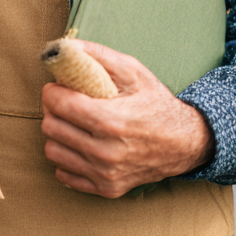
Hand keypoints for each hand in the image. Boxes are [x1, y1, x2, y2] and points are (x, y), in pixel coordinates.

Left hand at [41, 42, 214, 197]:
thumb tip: (65, 47)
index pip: (59, 105)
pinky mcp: (106, 188)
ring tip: (71, 122)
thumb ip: (98, 55)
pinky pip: (64, 174)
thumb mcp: (133, 71)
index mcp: (111, 120)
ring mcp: (105, 173)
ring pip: (53, 151)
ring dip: (57, 134)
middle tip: (65, 101)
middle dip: (53, 109)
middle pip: (51, 127)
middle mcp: (106, 151)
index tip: (57, 86)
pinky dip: (67, 158)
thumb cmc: (156, 103)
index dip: (52, 91)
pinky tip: (79, 144)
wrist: (184, 143)